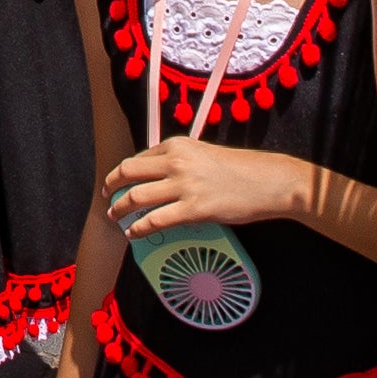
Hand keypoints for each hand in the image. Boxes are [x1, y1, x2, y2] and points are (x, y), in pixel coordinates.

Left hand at [100, 138, 299, 240]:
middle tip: (107, 196)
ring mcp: (183, 185)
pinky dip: (138, 228)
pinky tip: (133, 233)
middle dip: (112, 185)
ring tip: (114, 217)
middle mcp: (176, 161)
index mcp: (178, 145)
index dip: (124, 171)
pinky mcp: (193, 209)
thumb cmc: (242, 170)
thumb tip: (159, 177)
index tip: (118, 181)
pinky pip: (154, 221)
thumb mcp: (205, 154)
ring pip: (136, 197)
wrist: (269, 181)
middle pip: (129, 172)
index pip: (140, 157)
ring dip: (119, 208)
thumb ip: (181, 162)